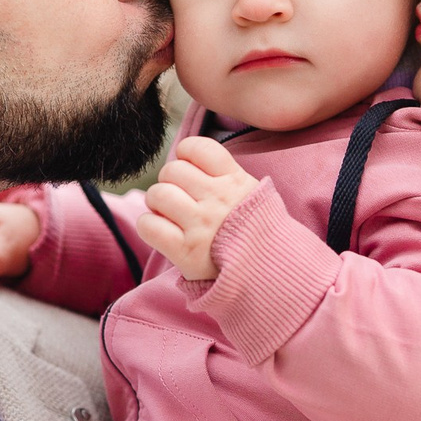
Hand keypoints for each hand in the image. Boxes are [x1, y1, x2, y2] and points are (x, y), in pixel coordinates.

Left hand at [135, 137, 259, 281]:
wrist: (270, 273)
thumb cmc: (255, 232)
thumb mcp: (252, 194)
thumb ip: (226, 175)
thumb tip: (189, 156)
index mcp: (235, 181)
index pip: (198, 147)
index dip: (186, 155)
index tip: (190, 170)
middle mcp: (218, 199)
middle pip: (172, 170)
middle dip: (169, 182)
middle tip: (178, 199)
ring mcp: (202, 226)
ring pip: (158, 194)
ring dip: (157, 204)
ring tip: (169, 215)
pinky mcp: (186, 252)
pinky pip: (149, 226)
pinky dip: (149, 227)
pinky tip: (162, 233)